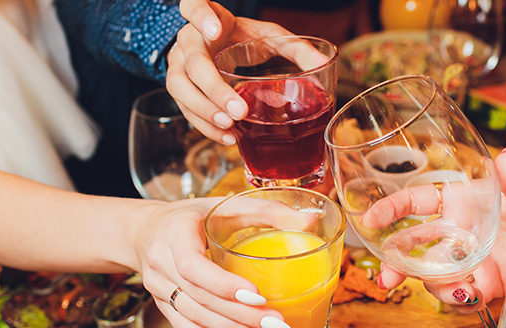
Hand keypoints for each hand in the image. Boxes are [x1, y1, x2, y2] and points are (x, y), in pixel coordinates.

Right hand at [130, 197, 293, 327]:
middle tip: (277, 324)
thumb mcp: (226, 205)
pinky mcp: (163, 306)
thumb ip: (267, 210)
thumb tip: (310, 220)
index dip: (223, 285)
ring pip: (194, 319)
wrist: (147, 232)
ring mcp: (159, 289)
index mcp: (174, 233)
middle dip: (241, 316)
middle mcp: (161, 263)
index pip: (191, 266)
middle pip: (199, 299)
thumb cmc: (192, 217)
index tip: (258, 295)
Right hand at [167, 1, 291, 143]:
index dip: (200, 16)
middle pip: (192, 61)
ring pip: (179, 87)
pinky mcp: (181, 90)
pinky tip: (227, 136)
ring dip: (204, 110)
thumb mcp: (271, 39)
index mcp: (211, 19)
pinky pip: (185, 109)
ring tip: (229, 126)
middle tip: (239, 108)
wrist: (222, 51)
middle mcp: (190, 41)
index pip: (193, 5)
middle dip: (214, 87)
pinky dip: (205, 125)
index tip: (216, 31)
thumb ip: (296, 49)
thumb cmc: (245, 42)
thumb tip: (326, 63)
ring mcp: (180, 65)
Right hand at [377, 149, 505, 312]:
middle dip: (395, 264)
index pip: (417, 202)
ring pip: (434, 277)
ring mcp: (473, 261)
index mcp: (467, 202)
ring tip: (460, 289)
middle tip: (386, 279)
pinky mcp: (488, 286)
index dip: (391, 210)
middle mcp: (463, 232)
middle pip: (414, 247)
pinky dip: (460, 301)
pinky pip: (461, 298)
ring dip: (434, 286)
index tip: (369, 221)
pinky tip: (473, 296)